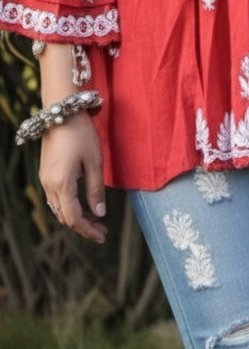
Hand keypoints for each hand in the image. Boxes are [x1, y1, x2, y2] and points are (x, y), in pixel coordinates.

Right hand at [40, 112, 106, 243]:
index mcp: (62, 184)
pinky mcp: (45, 173)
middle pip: (65, 217)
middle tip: (102, 230)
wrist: (61, 113)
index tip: (103, 236)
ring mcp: (45, 179)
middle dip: (84, 226)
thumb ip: (96, 189)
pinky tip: (81, 205)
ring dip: (76, 217)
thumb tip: (100, 213)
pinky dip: (68, 207)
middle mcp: (49, 185)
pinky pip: (55, 199)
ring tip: (95, 219)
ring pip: (59, 209)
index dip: (88, 230)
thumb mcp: (94, 161)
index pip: (74, 218)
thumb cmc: (81, 134)